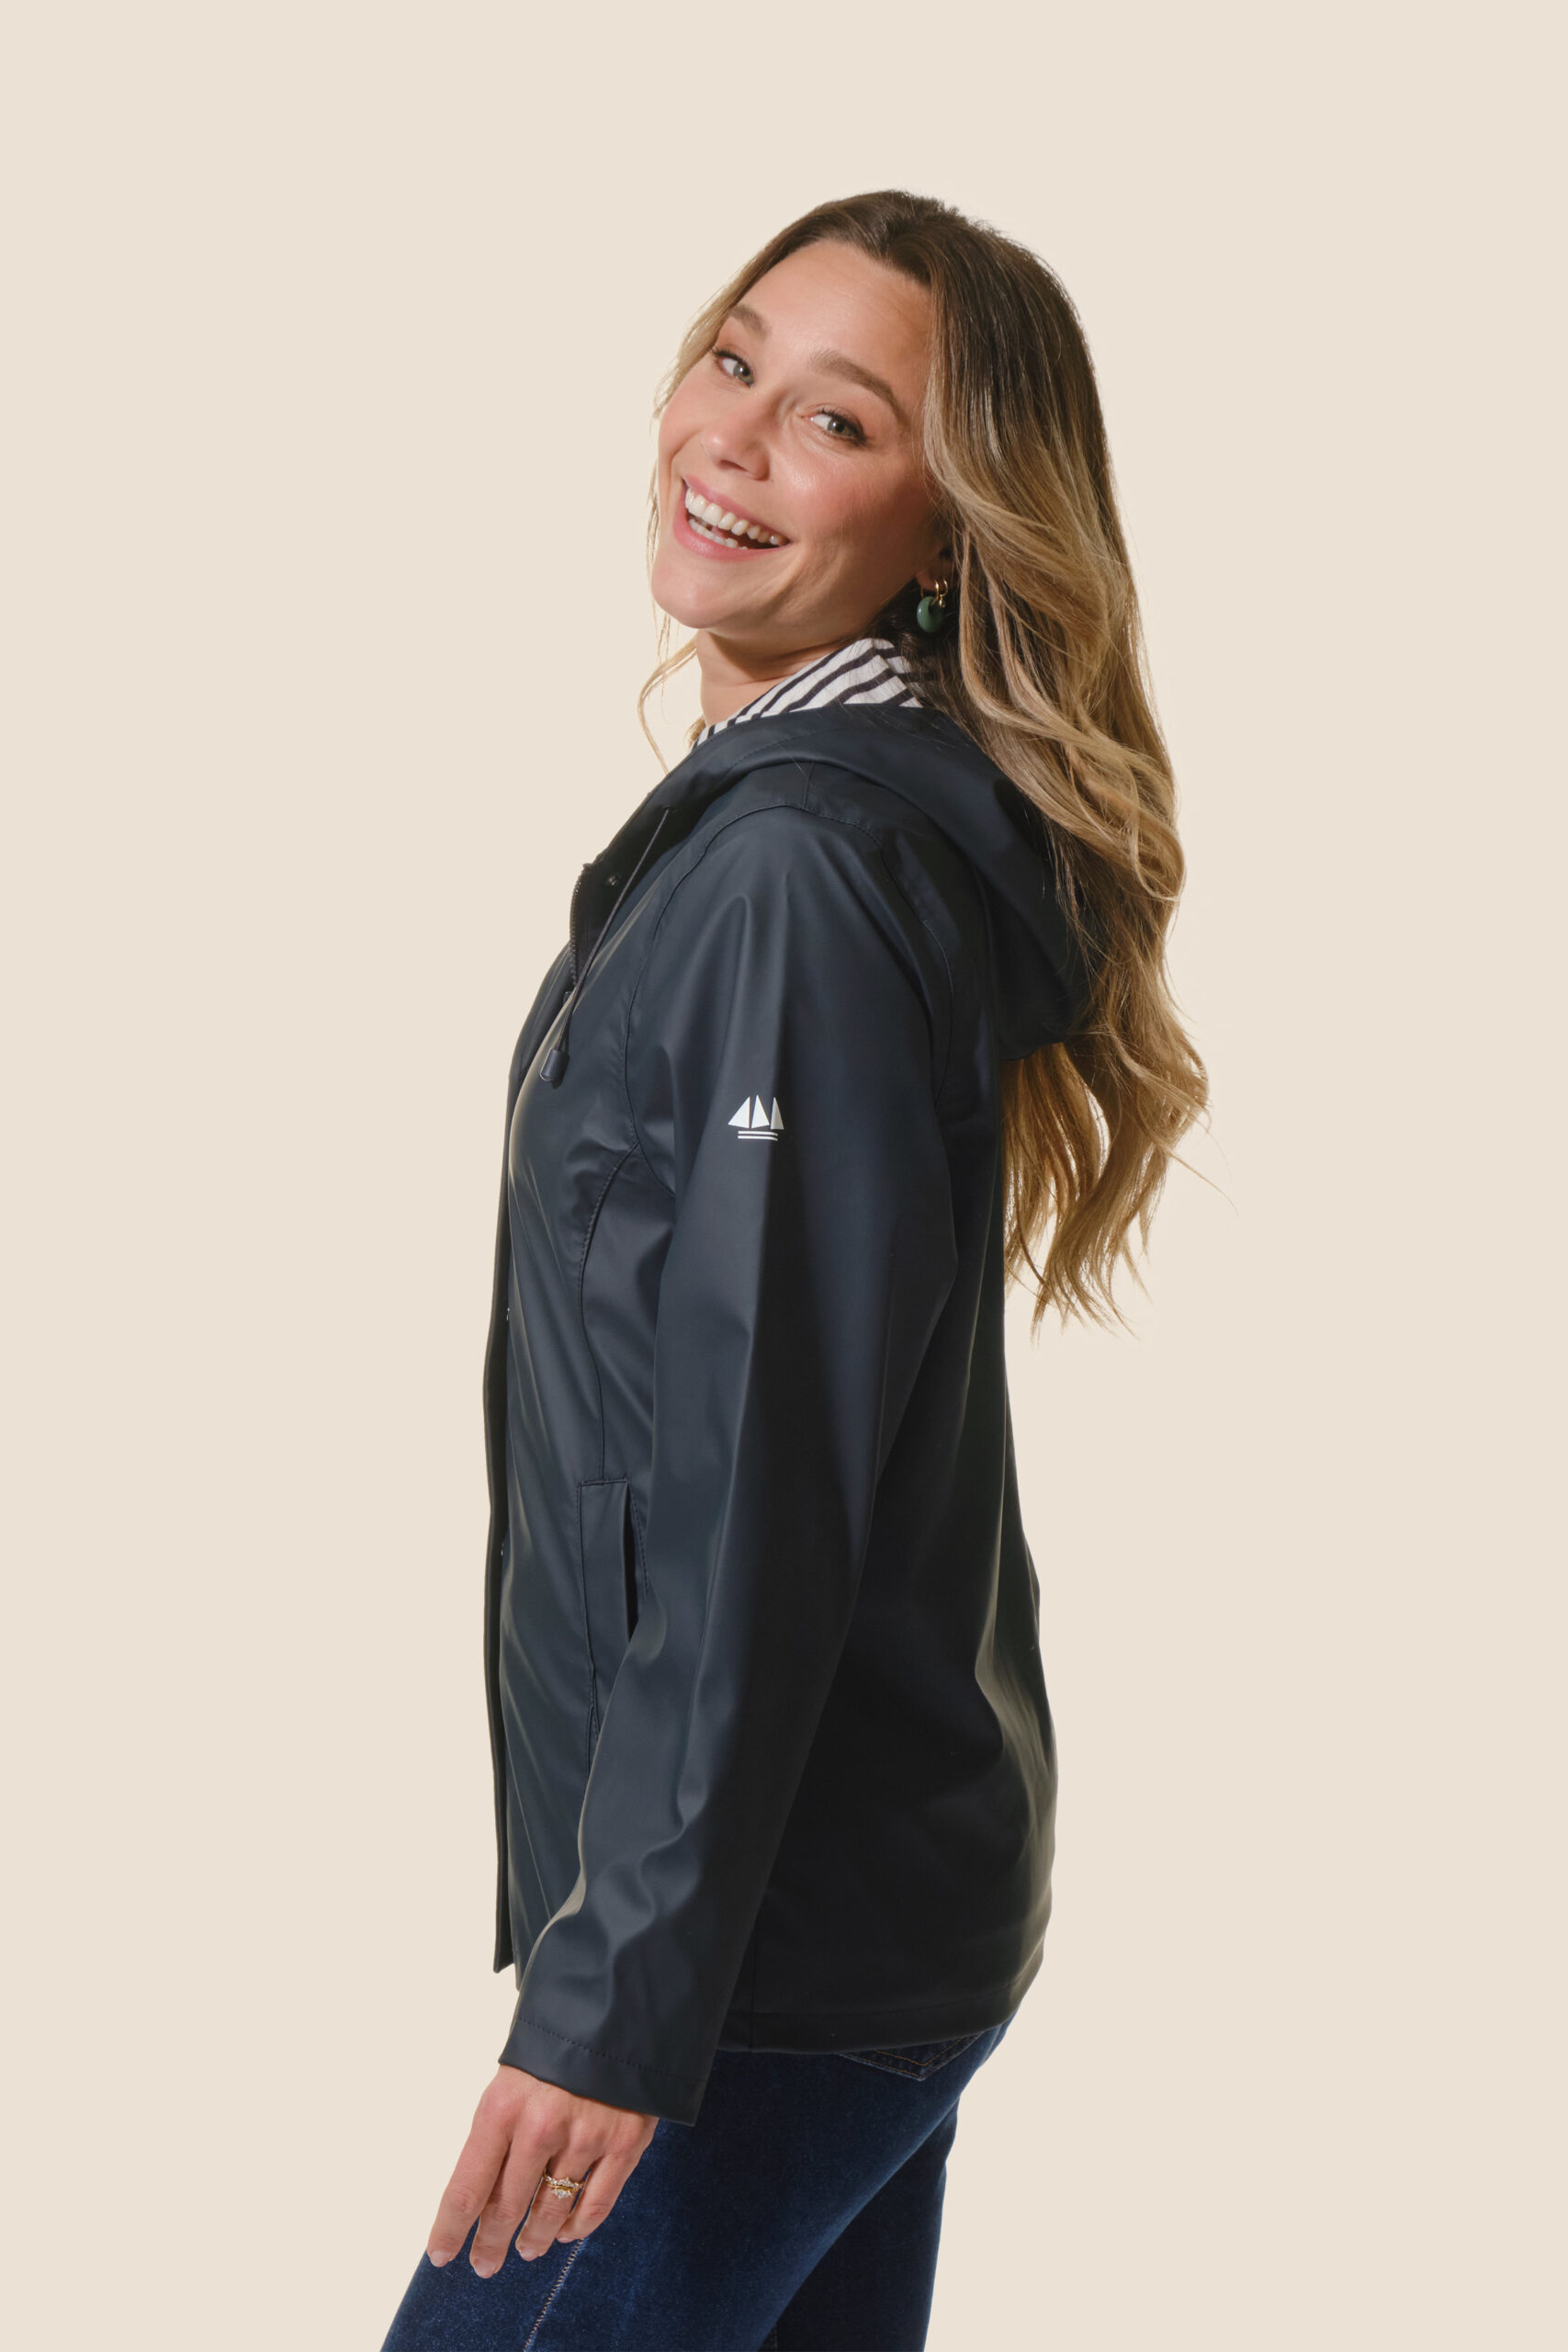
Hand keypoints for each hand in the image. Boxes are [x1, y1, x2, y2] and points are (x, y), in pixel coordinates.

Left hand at [427, 2065, 657, 2276]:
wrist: (618, 2005)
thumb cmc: (553, 2044)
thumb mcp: (510, 2078)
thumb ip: (498, 2132)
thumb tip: (483, 2191)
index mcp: (502, 2107)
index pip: (467, 2188)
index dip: (451, 2228)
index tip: (440, 2253)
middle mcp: (541, 2128)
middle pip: (506, 2208)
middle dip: (490, 2243)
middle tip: (484, 2263)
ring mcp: (586, 2138)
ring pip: (551, 2212)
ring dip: (534, 2238)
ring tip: (526, 2248)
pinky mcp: (625, 2142)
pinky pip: (596, 2203)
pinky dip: (578, 2225)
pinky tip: (565, 2231)